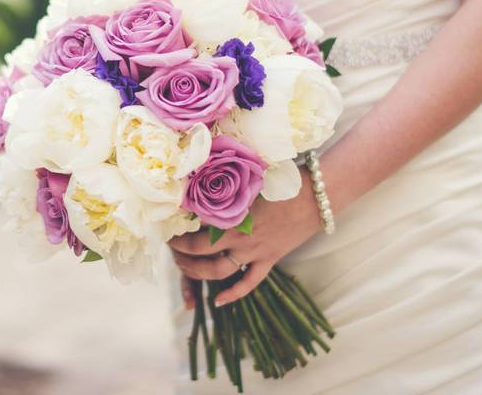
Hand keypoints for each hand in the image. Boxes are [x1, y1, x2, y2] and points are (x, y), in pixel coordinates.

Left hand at [169, 165, 321, 306]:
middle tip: (172, 249)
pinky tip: (217, 301)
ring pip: (218, 272)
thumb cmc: (281, 182)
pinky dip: (232, 294)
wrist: (315, 197)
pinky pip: (248, 283)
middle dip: (181, 253)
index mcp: (232, 217)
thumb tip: (198, 181)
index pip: (194, 230)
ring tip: (185, 268)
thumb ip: (225, 188)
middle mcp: (240, 238)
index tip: (166, 227)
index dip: (177, 233)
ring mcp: (255, 252)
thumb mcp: (248, 182)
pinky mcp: (269, 260)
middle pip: (200, 253)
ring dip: (198, 273)